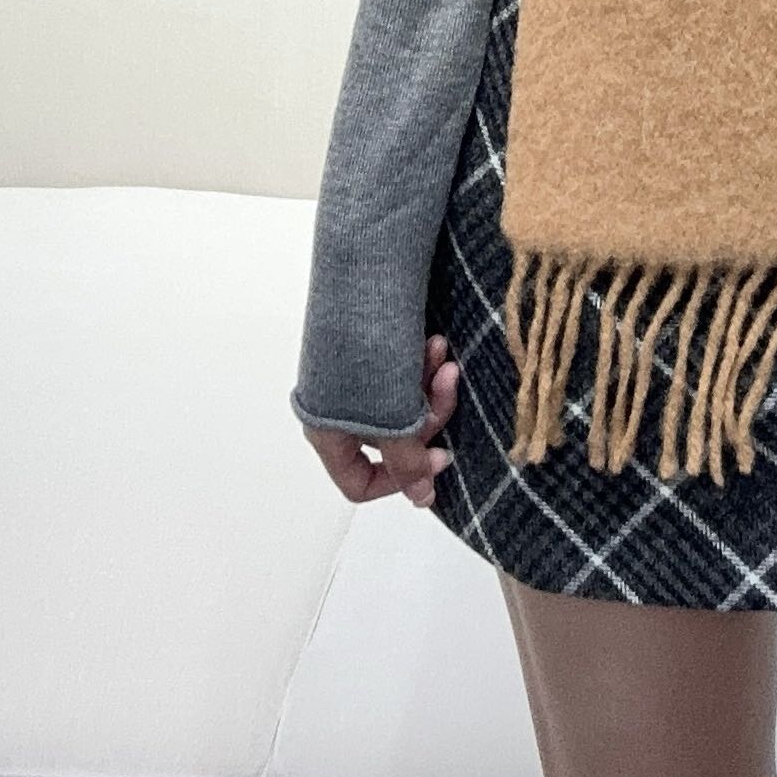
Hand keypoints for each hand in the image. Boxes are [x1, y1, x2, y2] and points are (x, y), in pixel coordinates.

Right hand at [303, 332, 460, 507]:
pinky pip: (404, 373)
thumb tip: (422, 498)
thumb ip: (406, 460)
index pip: (360, 483)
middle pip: (393, 440)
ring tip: (445, 355)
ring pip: (404, 403)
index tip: (441, 458)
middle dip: (428, 414)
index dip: (401, 479)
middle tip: (448, 383)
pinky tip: (436, 342)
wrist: (363, 278)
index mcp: (329, 433)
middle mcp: (340, 411)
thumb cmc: (368, 352)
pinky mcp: (372, 353)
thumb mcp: (390, 414)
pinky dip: (422, 362)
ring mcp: (356, 381)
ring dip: (430, 383)